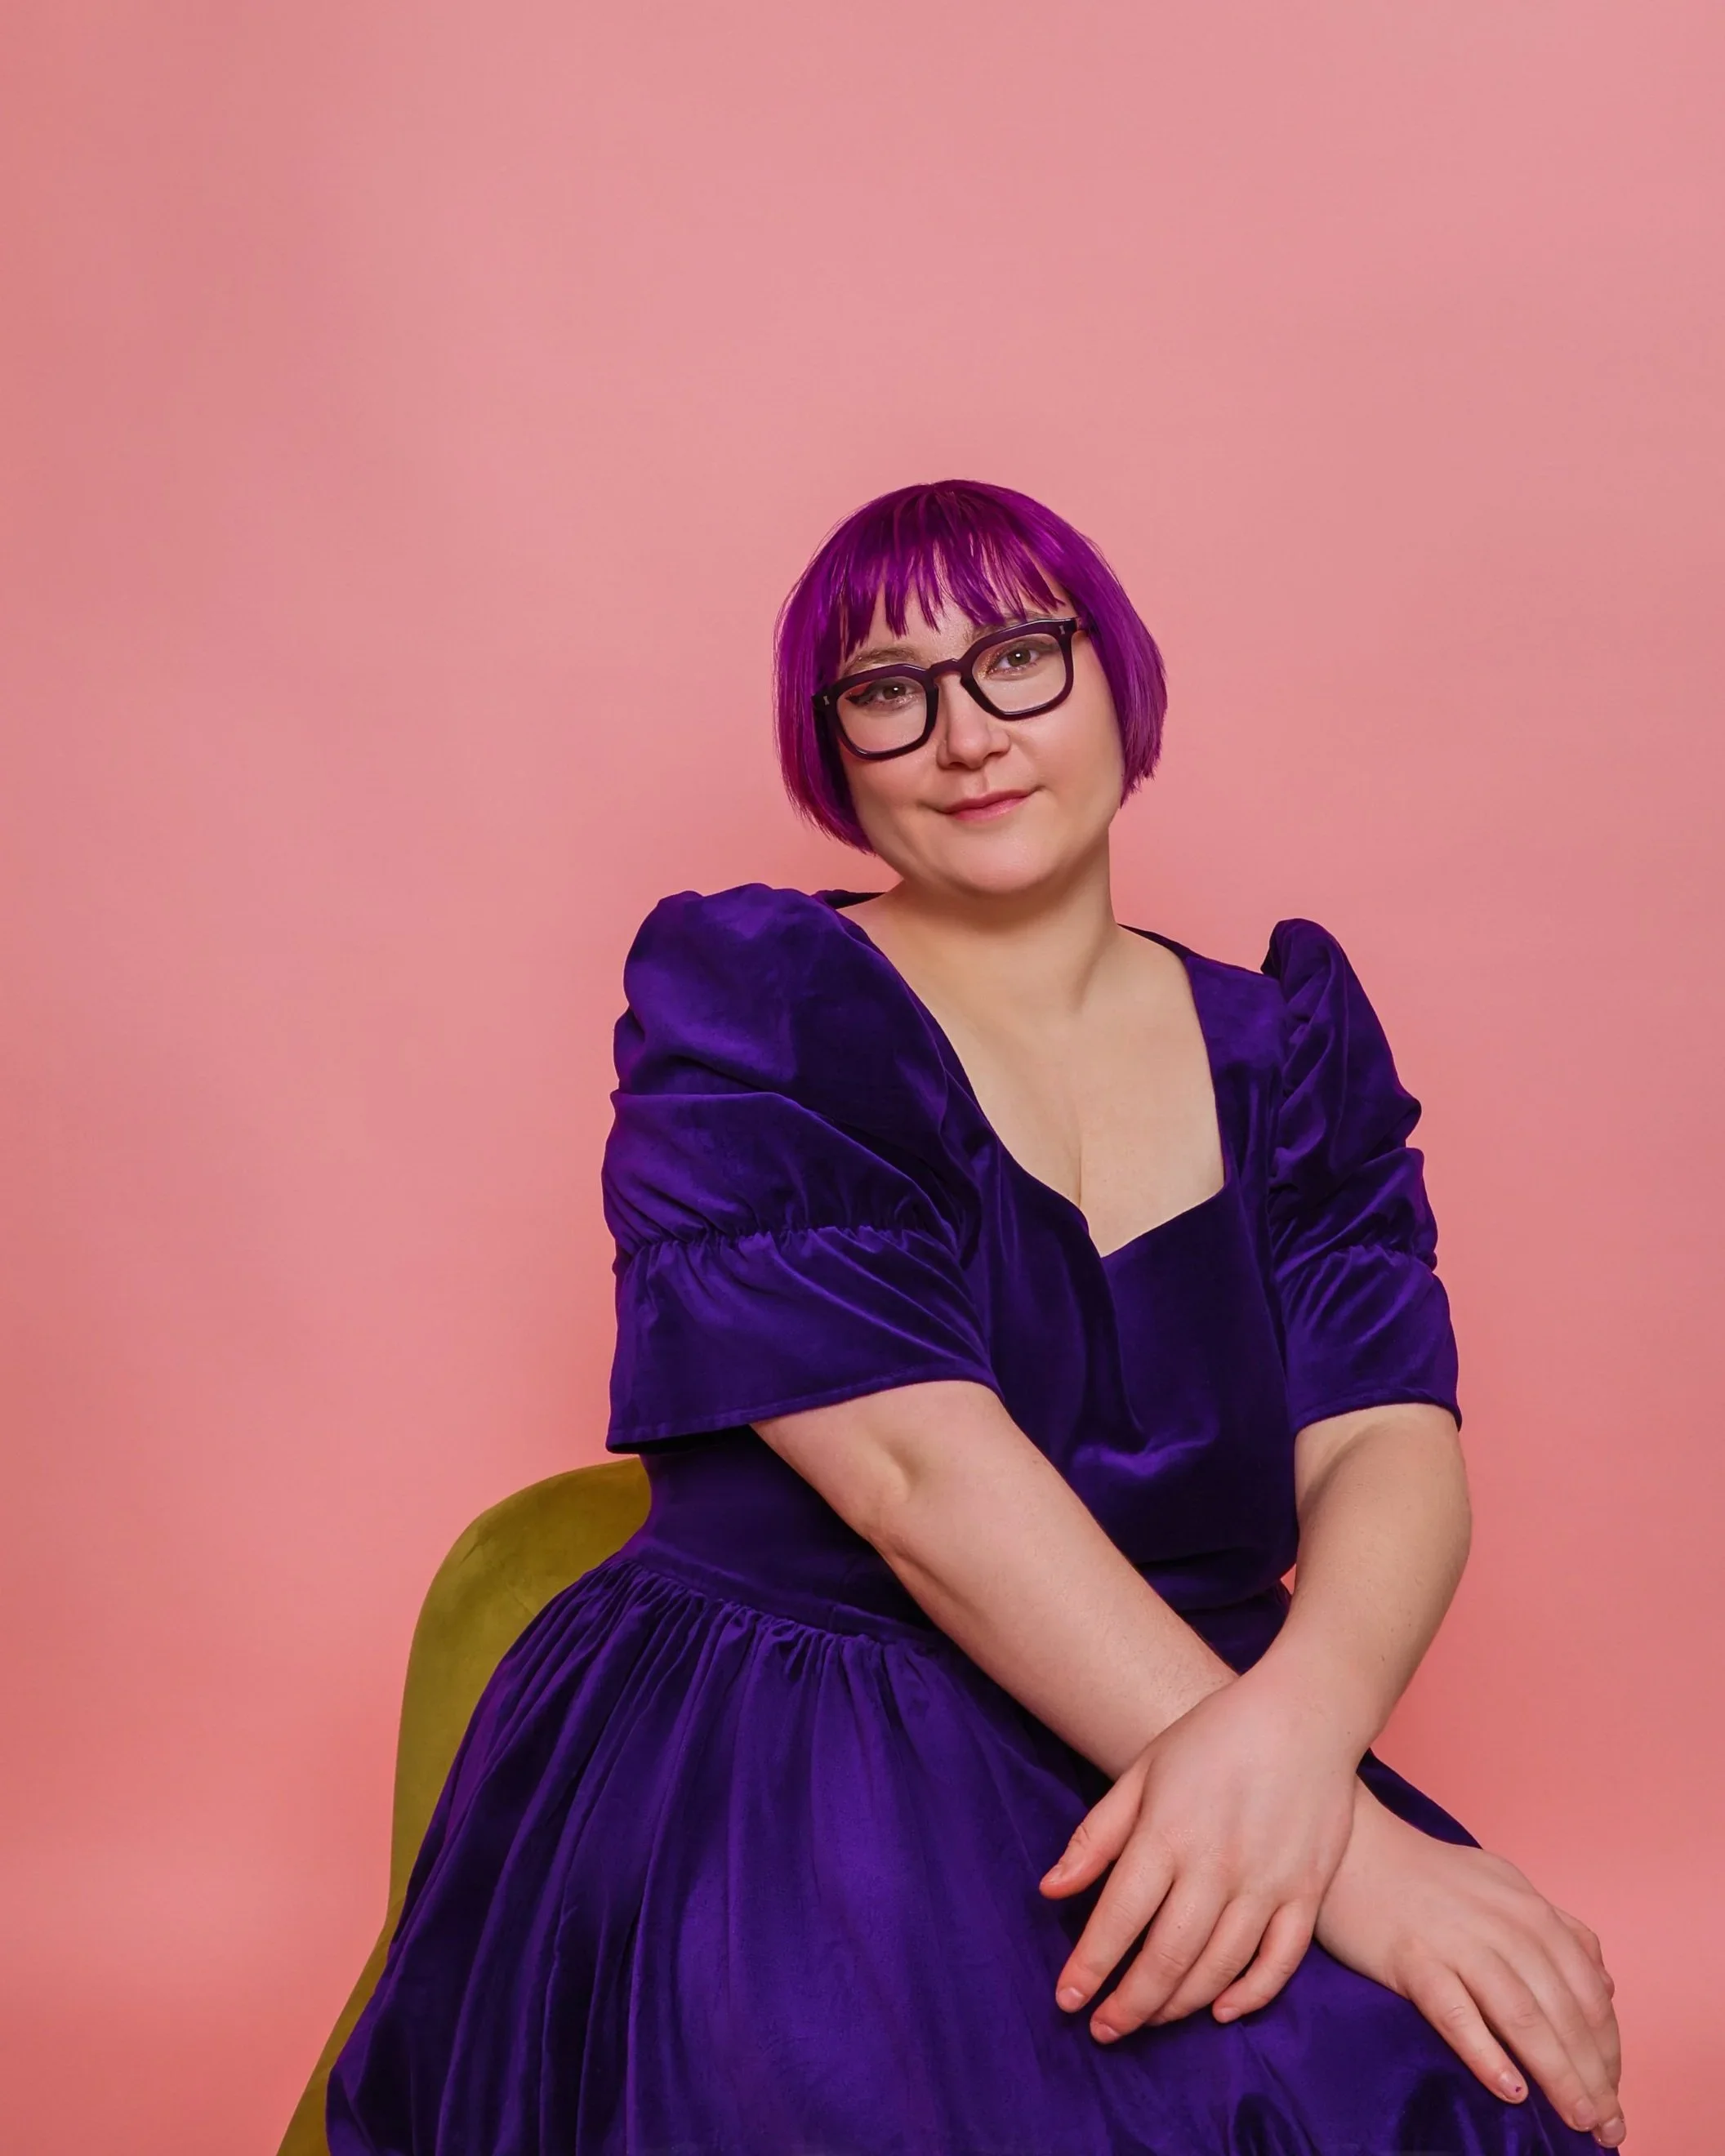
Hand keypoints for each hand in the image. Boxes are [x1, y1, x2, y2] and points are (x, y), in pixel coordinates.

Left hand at [1038, 1663, 1362, 2039]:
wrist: (1303, 1712)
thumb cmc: (1212, 1736)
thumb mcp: (1142, 1771)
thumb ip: (1097, 1836)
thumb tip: (1051, 1890)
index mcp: (1167, 1832)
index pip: (1118, 1917)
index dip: (1090, 1966)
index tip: (1067, 2002)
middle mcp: (1216, 1865)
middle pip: (1167, 1957)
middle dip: (1130, 2004)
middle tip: (1105, 2030)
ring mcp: (1267, 1882)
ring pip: (1218, 1969)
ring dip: (1178, 2005)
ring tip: (1149, 2019)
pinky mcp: (1307, 1892)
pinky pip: (1280, 1962)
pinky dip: (1251, 1995)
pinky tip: (1220, 2011)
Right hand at [1316, 1783, 1625, 2147]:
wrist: (1351, 1847)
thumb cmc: (1426, 1873)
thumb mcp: (1503, 1885)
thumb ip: (1554, 1928)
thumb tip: (1603, 1983)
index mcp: (1529, 1910)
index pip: (1588, 1990)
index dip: (1608, 2048)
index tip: (1614, 2094)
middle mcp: (1503, 1924)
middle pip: (1562, 2010)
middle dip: (1592, 2075)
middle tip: (1606, 2127)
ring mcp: (1456, 1941)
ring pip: (1522, 2016)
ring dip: (1557, 2074)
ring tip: (1576, 2119)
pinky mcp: (1411, 1958)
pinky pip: (1456, 2011)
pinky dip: (1487, 2053)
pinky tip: (1511, 2089)